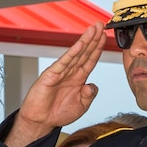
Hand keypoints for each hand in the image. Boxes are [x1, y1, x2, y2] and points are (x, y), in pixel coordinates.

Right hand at [3, 25, 103, 146]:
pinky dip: (72, 53)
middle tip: (101, 25)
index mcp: (78, 79)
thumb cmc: (58, 114)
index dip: (98, 48)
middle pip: (85, 52)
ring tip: (94, 29)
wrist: (41, 122)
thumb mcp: (81, 106)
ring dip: (85, 40)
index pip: (90, 59)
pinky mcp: (51, 75)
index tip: (105, 36)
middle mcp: (70, 73)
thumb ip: (89, 95)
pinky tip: (80, 44)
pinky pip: (64, 62)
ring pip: (76, 54)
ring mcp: (61, 72)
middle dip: (94, 38)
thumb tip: (93, 86)